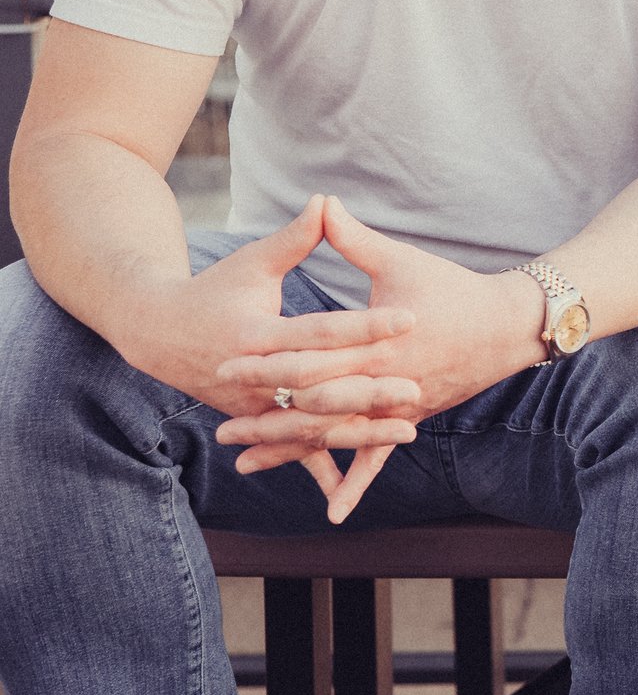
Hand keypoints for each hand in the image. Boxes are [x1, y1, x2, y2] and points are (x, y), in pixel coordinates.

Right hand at [114, 196, 423, 514]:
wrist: (159, 335)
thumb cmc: (213, 289)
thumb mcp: (253, 262)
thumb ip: (295, 237)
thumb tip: (325, 199)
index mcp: (258, 335)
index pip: (322, 329)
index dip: (366, 323)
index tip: (410, 317)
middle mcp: (254, 379)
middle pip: (322, 386)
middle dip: (370, 388)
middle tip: (420, 386)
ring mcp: (253, 407)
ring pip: (313, 426)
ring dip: (359, 431)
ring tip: (410, 429)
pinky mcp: (255, 423)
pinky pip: (294, 451)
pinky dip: (320, 470)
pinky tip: (348, 495)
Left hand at [213, 198, 546, 520]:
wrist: (506, 326)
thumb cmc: (452, 288)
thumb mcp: (400, 260)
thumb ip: (354, 239)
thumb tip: (322, 202)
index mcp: (376, 343)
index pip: (311, 357)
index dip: (267, 364)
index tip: (226, 368)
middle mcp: (384, 382)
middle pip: (314, 406)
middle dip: (266, 418)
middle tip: (221, 430)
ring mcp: (396, 406)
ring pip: (335, 435)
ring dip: (290, 451)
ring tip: (243, 463)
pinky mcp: (408, 418)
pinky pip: (377, 455)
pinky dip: (355, 482)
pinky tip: (332, 511)